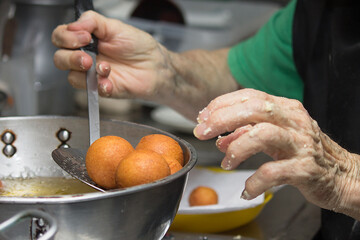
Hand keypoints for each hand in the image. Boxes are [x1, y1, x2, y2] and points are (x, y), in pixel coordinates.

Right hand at [52, 11, 172, 101]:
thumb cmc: (139, 47)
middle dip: (70, 58)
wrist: (156, 67)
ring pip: (72, 77)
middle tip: (87, 58)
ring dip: (86, 73)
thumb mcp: (116, 27)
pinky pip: (91, 91)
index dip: (66, 37)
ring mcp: (93, 75)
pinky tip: (110, 82)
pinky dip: (100, 86)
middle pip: (60, 59)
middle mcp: (86, 57)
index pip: (61, 37)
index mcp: (87, 40)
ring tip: (105, 68)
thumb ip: (93, 22)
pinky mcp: (102, 89)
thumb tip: (75, 25)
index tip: (83, 37)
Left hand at [193, 88, 359, 219]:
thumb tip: (219, 140)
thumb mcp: (273, 138)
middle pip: (254, 108)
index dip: (222, 104)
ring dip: (237, 148)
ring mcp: (301, 143)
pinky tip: (247, 189)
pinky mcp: (305, 168)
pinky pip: (273, 172)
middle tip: (202, 132)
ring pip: (263, 134)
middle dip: (222, 119)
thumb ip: (246, 135)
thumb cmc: (303, 152)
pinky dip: (255, 182)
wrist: (340, 175)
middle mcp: (294, 121)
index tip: (202, 117)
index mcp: (285, 109)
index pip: (249, 96)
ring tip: (226, 162)